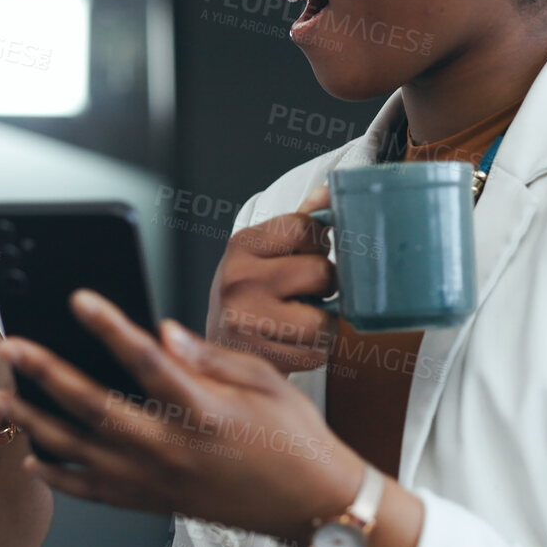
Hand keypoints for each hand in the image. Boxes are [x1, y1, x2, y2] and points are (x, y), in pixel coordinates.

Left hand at [0, 289, 365, 539]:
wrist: (314, 505)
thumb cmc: (294, 440)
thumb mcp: (263, 381)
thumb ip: (208, 356)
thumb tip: (162, 331)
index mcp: (205, 410)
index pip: (147, 360)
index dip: (110, 326)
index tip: (79, 299)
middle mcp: (175, 449)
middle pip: (96, 408)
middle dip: (46, 375)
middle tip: (12, 347)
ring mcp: (160, 481)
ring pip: (82, 453)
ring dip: (36, 424)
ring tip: (1, 398)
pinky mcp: (155, 502)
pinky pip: (94, 493)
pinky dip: (60, 478)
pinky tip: (33, 458)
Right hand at [207, 186, 336, 372]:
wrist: (215, 346)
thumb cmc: (250, 292)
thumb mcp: (265, 251)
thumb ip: (300, 222)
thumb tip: (330, 191)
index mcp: (242, 244)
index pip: (306, 228)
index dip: (318, 244)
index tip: (306, 256)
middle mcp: (239, 279)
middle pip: (321, 272)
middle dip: (324, 285)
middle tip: (307, 291)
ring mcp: (247, 320)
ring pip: (324, 319)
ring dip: (323, 322)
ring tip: (301, 318)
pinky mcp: (260, 356)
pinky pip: (317, 351)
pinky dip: (315, 349)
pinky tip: (293, 342)